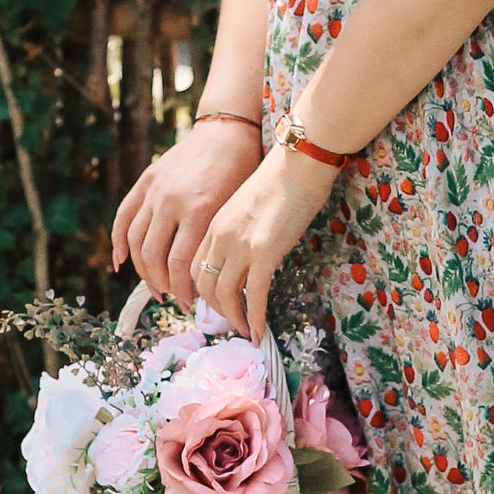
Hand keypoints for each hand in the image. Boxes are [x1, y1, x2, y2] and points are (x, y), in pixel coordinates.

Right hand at [112, 125, 261, 309]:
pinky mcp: (146, 181)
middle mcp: (171, 201)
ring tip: (156, 286)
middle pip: (154, 257)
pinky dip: (119, 242)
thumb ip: (215, 242)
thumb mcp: (235, 210)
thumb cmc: (242, 174)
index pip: (179, 264)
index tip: (190, 304)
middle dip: (163, 284)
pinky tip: (120, 263)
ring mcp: (155, 190)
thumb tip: (205, 282)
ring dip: (142, 270)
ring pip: (136, 241)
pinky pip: (124, 217)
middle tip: (174, 297)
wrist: (227, 132)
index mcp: (199, 210)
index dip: (183, 290)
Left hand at [192, 143, 337, 338]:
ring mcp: (241, 246)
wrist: (299, 162)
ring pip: (224, 295)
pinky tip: (258, 332)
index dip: (201, 290)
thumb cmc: (282, 178)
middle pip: (204, 284)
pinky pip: (254, 296)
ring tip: (243, 329)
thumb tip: (249, 252)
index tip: (214, 302)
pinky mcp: (265, 253)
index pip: (194, 266)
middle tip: (230, 320)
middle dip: (215, 308)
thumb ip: (240, 228)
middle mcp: (220, 236)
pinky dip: (253, 318)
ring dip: (233, 317)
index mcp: (213, 223)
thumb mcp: (247, 204)